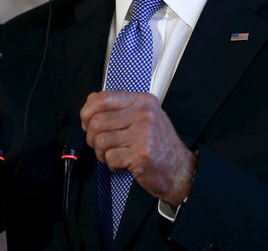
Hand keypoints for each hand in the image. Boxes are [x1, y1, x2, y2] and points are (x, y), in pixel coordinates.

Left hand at [80, 91, 196, 205]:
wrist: (181, 170)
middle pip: (97, 121)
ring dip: (102, 153)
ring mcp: (144, 134)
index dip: (87, 111)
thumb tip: (92, 99)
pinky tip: (123, 164)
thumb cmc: (160, 145)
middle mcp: (144, 114)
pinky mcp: (141, 154)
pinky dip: (112, 165)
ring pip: (101, 141)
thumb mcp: (144, 117)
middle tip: (101, 145)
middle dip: (93, 137)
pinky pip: (110, 157)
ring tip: (114, 154)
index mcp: (142, 101)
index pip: (102, 98)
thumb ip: (120, 106)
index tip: (87, 121)